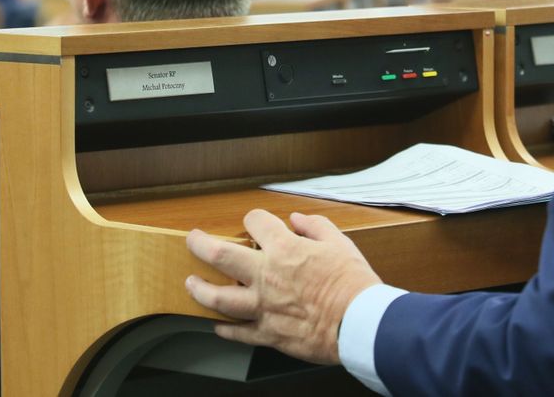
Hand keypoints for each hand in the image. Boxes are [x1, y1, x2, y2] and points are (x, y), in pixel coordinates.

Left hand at [185, 209, 380, 364]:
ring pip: (219, 298)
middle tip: (193, 242)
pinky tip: (218, 327)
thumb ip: (315, 227)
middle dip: (200, 245)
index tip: (253, 223)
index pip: (255, 222)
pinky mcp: (269, 334)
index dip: (253, 219)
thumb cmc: (353, 284)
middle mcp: (267, 276)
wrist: (361, 324)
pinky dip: (226, 330)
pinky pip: (239, 333)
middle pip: (219, 256)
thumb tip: (298, 220)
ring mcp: (264, 306)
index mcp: (284, 249)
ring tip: (192, 284)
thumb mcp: (339, 243)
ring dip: (200, 289)